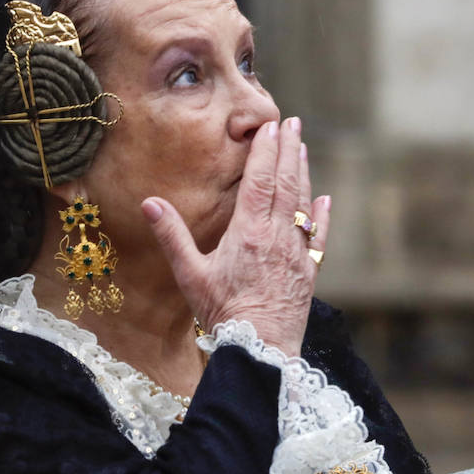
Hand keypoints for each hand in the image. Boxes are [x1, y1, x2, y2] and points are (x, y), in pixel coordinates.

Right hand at [141, 116, 329, 356]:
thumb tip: (149, 203)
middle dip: (288, 151)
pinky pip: (318, 236)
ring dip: (304, 173)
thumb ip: (172, 237)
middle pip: (286, 184)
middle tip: (292, 124)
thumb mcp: (190, 276)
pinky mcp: (308, 272)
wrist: (261, 349)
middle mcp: (277, 237)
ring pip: (302, 204)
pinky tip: (324, 199)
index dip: (265, 152)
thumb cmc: (223, 313)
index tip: (270, 127)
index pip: (259, 181)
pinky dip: (321, 215)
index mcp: (248, 233)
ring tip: (304, 149)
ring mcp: (296, 253)